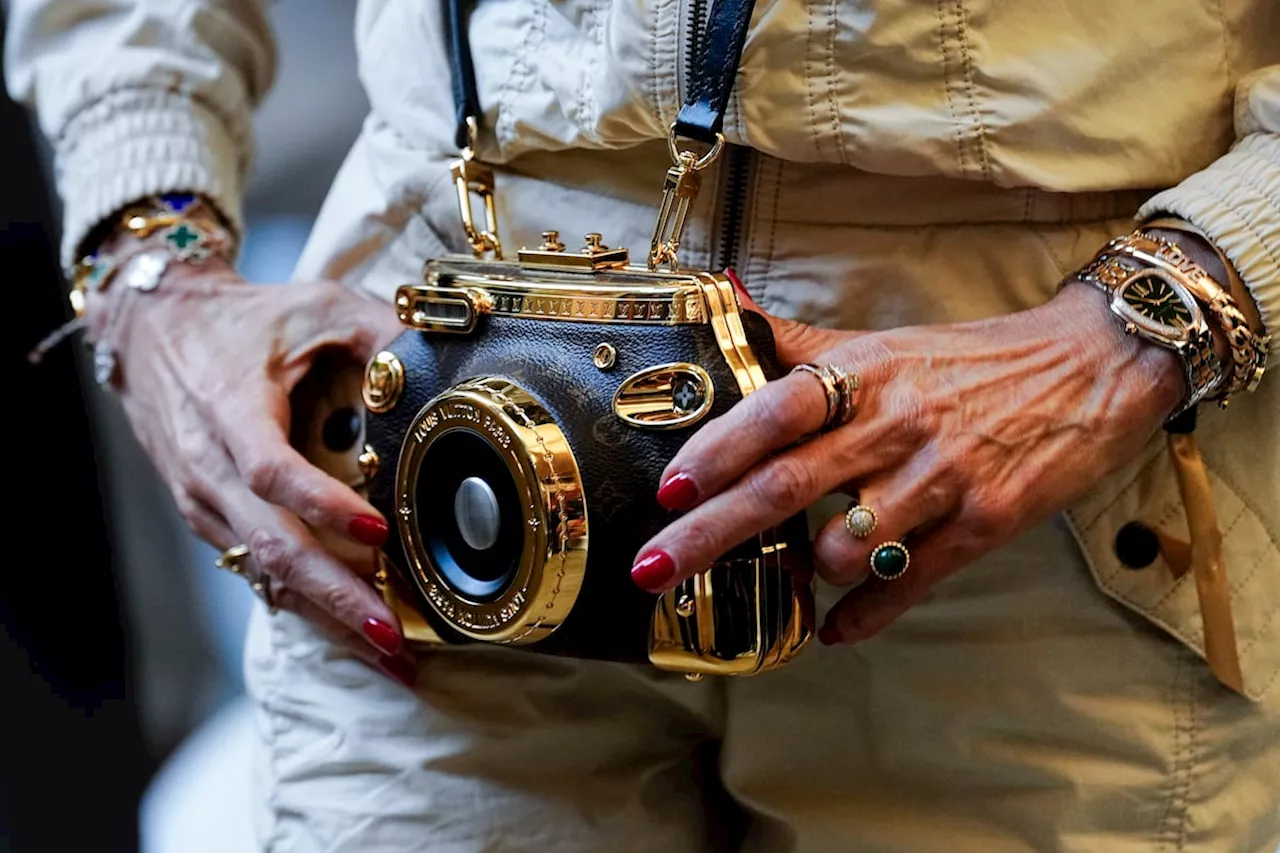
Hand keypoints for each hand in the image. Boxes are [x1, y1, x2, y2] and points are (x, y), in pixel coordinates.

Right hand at [86, 249, 417, 684]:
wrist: (152, 329)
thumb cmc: (240, 321)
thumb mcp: (313, 305)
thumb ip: (377, 328)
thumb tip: (441, 357)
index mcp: (229, 412)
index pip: (273, 472)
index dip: (324, 507)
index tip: (379, 534)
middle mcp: (209, 469)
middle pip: (272, 548)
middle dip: (337, 598)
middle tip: (394, 638)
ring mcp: (205, 502)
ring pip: (266, 574)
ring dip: (328, 619)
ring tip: (389, 657)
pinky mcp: (210, 519)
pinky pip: (258, 571)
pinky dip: (306, 603)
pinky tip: (351, 632)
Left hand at [631, 282, 1184, 643]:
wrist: (1092, 365)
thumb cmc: (970, 360)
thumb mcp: (883, 341)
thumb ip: (798, 341)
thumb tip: (723, 299)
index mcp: (867, 373)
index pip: (778, 407)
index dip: (720, 447)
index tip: (672, 486)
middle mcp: (898, 424)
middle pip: (788, 486)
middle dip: (711, 533)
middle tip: (654, 569)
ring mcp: (943, 478)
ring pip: (849, 546)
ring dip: (806, 571)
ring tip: (793, 573)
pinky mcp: (986, 523)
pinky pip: (911, 584)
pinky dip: (866, 616)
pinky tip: (835, 630)